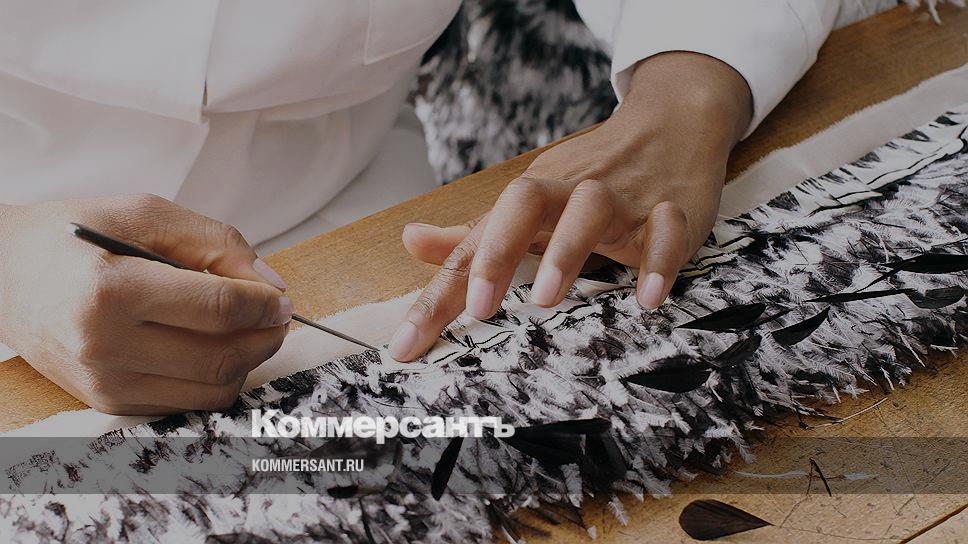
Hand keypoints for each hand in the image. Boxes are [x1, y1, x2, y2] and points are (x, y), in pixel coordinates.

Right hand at [0, 194, 291, 413]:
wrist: (2, 274)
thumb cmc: (73, 237)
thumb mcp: (144, 214)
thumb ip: (215, 242)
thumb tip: (270, 284)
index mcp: (112, 291)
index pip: (218, 309)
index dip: (265, 305)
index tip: (282, 299)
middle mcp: (105, 345)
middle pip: (221, 357)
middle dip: (266, 337)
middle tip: (277, 316)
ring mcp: (104, 382)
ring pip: (210, 390)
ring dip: (247, 363)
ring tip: (250, 332)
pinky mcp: (106, 402)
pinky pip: (185, 403)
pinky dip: (214, 379)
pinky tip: (214, 348)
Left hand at [390, 52, 752, 360]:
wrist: (671, 124)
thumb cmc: (592, 176)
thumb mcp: (530, 205)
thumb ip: (475, 234)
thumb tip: (409, 242)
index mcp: (531, 199)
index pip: (475, 243)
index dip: (439, 295)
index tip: (407, 346)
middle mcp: (569, 192)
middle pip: (526, 202)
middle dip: (499, 251)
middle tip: (479, 308)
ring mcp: (623, 198)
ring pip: (591, 207)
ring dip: (569, 248)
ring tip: (550, 299)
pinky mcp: (672, 208)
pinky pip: (667, 227)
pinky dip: (658, 259)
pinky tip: (647, 298)